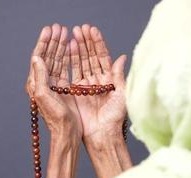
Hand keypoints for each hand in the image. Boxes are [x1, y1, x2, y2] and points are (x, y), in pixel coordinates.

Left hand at [25, 24, 82, 177]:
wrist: (67, 132)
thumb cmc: (56, 118)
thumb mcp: (45, 96)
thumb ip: (40, 77)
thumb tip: (36, 57)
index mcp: (35, 83)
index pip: (38, 57)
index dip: (44, 42)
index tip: (50, 30)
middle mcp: (43, 82)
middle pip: (47, 56)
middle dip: (53, 41)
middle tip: (58, 27)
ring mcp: (53, 84)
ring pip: (56, 60)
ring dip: (60, 46)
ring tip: (64, 32)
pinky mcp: (63, 88)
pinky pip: (64, 67)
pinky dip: (67, 56)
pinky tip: (70, 48)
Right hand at [70, 24, 126, 140]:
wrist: (102, 135)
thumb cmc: (114, 118)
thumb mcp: (121, 95)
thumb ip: (119, 76)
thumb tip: (122, 57)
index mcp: (109, 80)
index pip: (102, 56)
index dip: (97, 43)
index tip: (92, 30)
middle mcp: (97, 80)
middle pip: (90, 56)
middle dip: (85, 42)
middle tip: (80, 28)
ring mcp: (85, 85)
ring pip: (80, 62)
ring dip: (77, 48)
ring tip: (72, 34)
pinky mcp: (75, 92)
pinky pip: (72, 73)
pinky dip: (69, 61)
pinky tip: (67, 49)